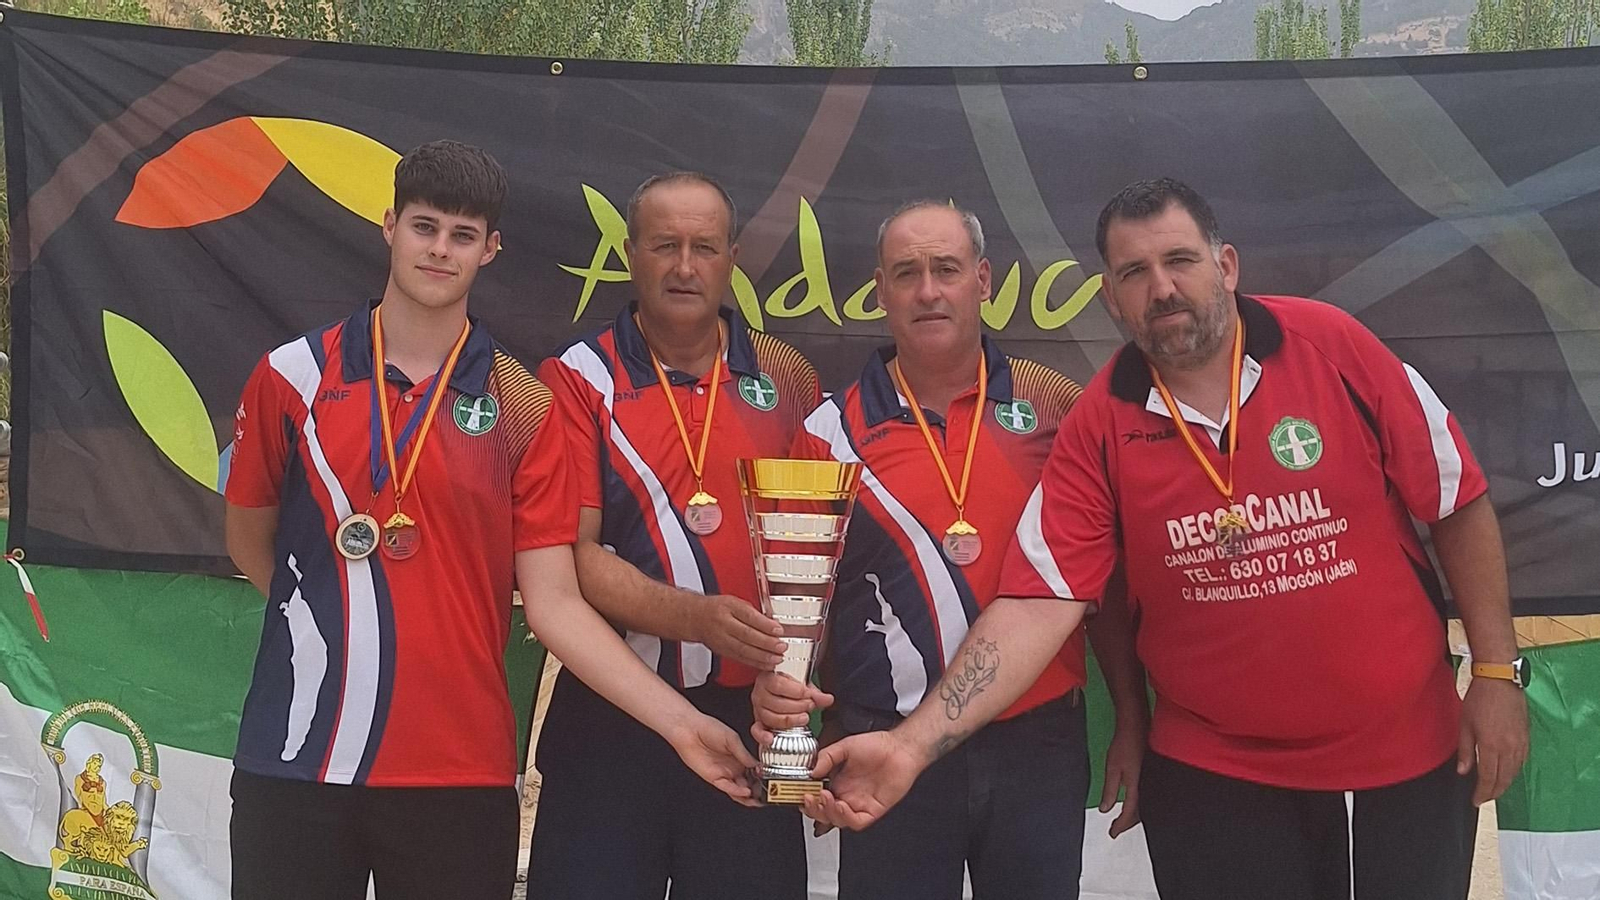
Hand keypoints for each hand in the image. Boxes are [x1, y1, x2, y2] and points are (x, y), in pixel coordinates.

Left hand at [667, 714, 761, 807]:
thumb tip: (757, 765)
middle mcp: (732, 767)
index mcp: (739, 756)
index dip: (762, 777)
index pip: (754, 771)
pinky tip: (745, 792)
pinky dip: (736, 792)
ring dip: (749, 796)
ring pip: (738, 790)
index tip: (771, 781)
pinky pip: (727, 788)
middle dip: (758, 790)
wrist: (689, 730)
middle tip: (768, 794)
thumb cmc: (708, 728)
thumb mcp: (731, 739)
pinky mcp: (713, 778)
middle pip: (748, 783)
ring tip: (759, 799)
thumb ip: (744, 754)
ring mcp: (723, 773)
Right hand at [692, 595, 786, 669]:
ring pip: (744, 651)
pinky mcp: (723, 652)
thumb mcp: (735, 602)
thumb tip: (772, 623)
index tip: (779, 630)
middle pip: (747, 636)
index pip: (749, 617)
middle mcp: (724, 625)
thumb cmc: (717, 608)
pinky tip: (766, 664)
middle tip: (781, 647)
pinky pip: (741, 659)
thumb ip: (753, 611)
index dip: (765, 625)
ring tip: (777, 658)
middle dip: (766, 643)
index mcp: (729, 608)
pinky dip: (755, 663)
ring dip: (763, 656)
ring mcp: (722, 640)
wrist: (695, 618)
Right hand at [751, 671, 833, 745]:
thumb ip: (815, 693)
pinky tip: (771, 738)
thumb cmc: (789, 687)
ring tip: (803, 718)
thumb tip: (827, 699)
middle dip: (798, 706)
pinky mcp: (759, 723)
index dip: (798, 692)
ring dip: (790, 720)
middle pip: (777, 703)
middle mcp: (759, 694)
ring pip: (771, 718)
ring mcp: (758, 709)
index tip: (809, 695)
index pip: (779, 685)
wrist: (778, 692)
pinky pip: (757, 731)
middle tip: (810, 706)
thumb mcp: (802, 686)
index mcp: (768, 679)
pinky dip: (763, 736)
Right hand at [800, 730, 924, 830]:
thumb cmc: (877, 746)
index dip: (808, 801)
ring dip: (828, 812)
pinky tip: (841, 805)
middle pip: (824, 814)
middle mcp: (847, 796)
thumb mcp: (845, 746)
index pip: (818, 799)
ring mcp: (860, 804)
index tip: (800, 794)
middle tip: (809, 798)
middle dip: (813, 810)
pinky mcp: (873, 810)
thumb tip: (811, 771)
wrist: (900, 748)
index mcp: (838, 783)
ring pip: (838, 821)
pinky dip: (846, 817)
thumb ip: (826, 757)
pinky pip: (857, 822)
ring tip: (825, 798)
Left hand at [1099, 719, 1145, 837]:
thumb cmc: (1124, 745)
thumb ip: (1110, 790)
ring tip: (1121, 821)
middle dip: (1127, 823)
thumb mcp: (1112, 767)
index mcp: (1137, 787)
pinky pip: (1145, 797)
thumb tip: (1105, 810)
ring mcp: (1150, 781)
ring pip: (1143, 806)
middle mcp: (1147, 787)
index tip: (1112, 834)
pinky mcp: (1150, 776)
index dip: (1121, 826)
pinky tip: (1131, 804)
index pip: (1130, 814)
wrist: (1137, 726)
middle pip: (1139, 813)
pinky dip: (1137, 805)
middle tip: (1115, 830)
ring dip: (1133, 815)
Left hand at [1457, 676, 1529, 805]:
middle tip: (1483, 798)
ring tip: (1493, 789)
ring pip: (1514, 772)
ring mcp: (1520, 743)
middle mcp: (1509, 748)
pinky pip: (1521, 761)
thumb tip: (1463, 772)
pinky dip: (1513, 771)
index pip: (1488, 778)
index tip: (1475, 801)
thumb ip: (1465, 750)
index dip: (1482, 792)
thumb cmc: (1478, 700)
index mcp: (1491, 746)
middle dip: (1493, 792)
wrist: (1500, 681)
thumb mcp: (1465, 725)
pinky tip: (1507, 773)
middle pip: (1504, 779)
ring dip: (1504, 783)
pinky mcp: (1527, 737)